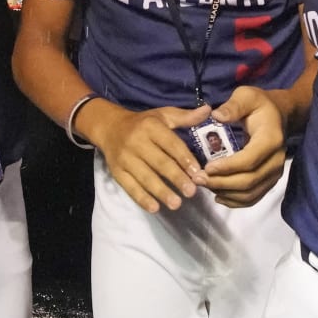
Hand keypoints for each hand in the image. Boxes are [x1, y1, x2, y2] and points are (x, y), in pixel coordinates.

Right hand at [88, 101, 211, 213]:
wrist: (109, 127)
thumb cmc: (143, 123)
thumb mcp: (163, 115)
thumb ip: (186, 117)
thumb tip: (208, 110)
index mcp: (151, 127)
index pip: (171, 144)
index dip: (184, 159)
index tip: (197, 173)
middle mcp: (137, 142)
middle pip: (159, 162)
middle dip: (176, 178)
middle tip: (191, 192)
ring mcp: (125, 158)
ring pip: (145, 177)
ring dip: (161, 191)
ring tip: (176, 204)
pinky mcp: (116, 171)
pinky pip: (129, 187)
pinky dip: (141, 198)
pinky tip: (154, 208)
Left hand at [198, 86, 286, 207]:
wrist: (280, 115)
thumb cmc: (259, 105)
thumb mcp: (246, 95)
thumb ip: (233, 106)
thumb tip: (216, 116)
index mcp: (271, 139)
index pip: (249, 160)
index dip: (227, 167)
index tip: (206, 168)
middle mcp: (276, 160)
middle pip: (249, 181)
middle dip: (221, 183)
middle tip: (197, 179)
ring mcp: (275, 173)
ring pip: (250, 193)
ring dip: (225, 193)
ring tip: (204, 185)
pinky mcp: (270, 181)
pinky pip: (253, 198)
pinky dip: (235, 201)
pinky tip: (218, 196)